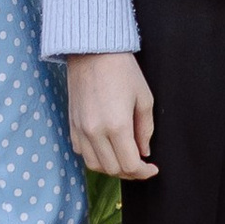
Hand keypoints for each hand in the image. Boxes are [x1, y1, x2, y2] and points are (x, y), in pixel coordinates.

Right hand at [66, 50, 156, 176]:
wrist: (92, 51)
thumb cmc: (122, 70)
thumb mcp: (144, 98)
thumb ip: (146, 129)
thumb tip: (144, 151)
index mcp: (117, 126)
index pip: (130, 165)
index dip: (143, 172)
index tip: (152, 168)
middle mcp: (96, 132)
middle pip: (113, 169)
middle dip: (130, 172)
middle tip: (141, 164)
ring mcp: (81, 130)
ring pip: (95, 165)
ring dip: (111, 167)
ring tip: (124, 158)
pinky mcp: (71, 125)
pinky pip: (82, 152)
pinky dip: (95, 157)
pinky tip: (106, 148)